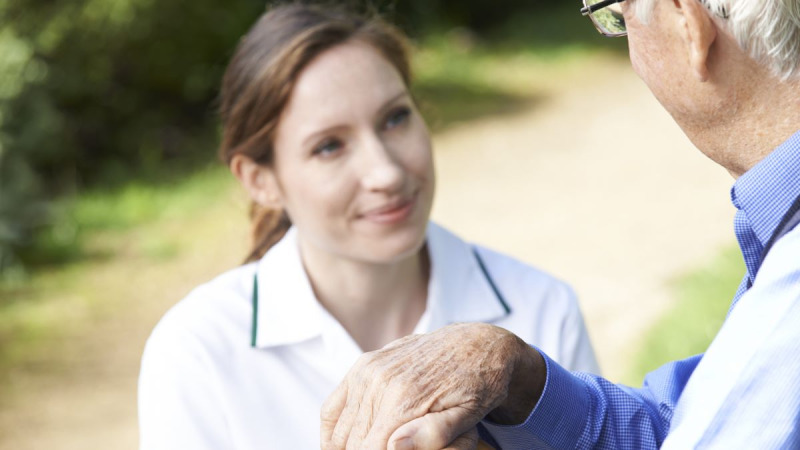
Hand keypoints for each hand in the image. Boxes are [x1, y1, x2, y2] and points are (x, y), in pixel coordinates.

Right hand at [320, 323, 545, 448]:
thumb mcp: (468, 414)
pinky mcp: (363, 365)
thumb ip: (435, 434)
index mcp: (403, 397)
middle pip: (353, 442)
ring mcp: (367, 371)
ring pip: (341, 429)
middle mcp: (379, 380)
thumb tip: (395, 447)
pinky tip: (340, 445)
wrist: (476, 344)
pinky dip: (332, 431)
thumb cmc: (477, 383)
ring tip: (367, 449)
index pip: (370, 449)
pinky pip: (332, 406)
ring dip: (348, 447)